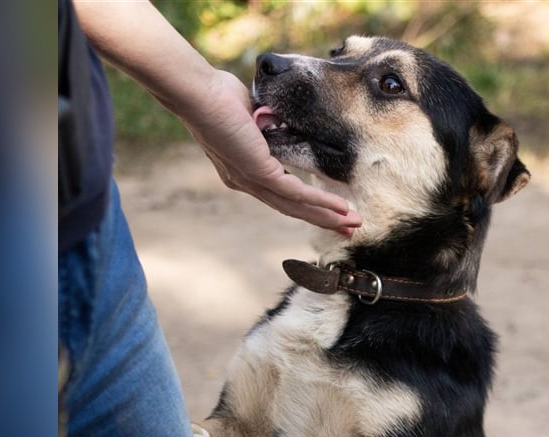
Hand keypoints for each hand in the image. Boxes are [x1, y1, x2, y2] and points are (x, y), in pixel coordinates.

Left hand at [182, 71, 361, 234]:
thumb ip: (266, 125)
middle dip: (322, 221)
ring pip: (296, 207)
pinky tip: (340, 209)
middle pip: (291, 209)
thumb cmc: (217, 96)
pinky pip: (296, 192)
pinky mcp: (259, 173)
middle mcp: (246, 183)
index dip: (306, 205)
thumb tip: (276, 121)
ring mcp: (252, 181)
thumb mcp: (249, 116)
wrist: (197, 93)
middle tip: (347, 231)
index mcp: (242, 171)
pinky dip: (320, 202)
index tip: (328, 212)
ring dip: (327, 217)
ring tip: (351, 224)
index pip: (279, 194)